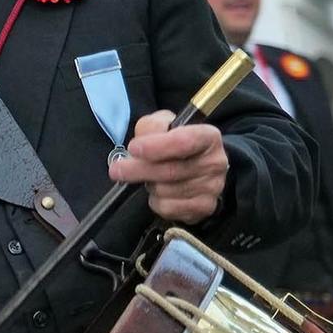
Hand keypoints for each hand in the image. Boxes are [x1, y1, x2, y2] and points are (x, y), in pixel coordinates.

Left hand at [109, 112, 227, 222]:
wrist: (198, 169)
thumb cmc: (176, 144)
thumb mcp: (164, 125)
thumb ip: (152, 127)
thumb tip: (141, 145)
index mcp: (208, 136)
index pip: (184, 141)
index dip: (157, 146)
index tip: (133, 148)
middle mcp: (215, 162)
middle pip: (171, 170)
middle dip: (138, 170)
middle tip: (116, 170)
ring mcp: (212, 188)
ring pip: (165, 190)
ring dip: (149, 184)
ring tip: (150, 177)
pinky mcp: (204, 208)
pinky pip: (168, 208)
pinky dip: (156, 201)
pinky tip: (159, 192)